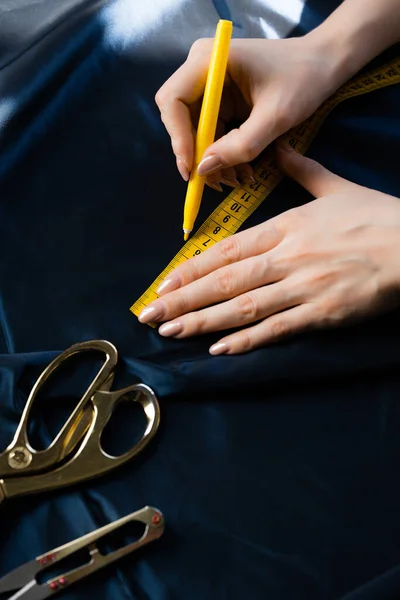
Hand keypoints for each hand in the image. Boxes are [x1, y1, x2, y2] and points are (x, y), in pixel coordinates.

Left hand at [138, 145, 399, 353]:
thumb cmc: (376, 216)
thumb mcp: (336, 187)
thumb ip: (301, 170)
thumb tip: (279, 150)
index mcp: (285, 227)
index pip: (226, 251)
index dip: (190, 269)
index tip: (162, 283)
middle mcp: (286, 258)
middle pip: (224, 281)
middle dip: (182, 299)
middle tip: (148, 315)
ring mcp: (302, 287)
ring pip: (242, 307)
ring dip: (202, 321)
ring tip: (171, 331)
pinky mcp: (322, 313)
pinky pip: (277, 328)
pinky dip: (246, 339)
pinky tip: (218, 349)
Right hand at [155, 35, 346, 189]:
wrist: (325, 64)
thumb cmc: (304, 80)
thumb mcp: (275, 118)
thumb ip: (240, 146)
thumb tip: (203, 170)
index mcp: (209, 61)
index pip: (173, 101)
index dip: (178, 138)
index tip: (192, 169)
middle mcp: (202, 70)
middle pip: (181, 120)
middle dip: (198, 154)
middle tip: (217, 183)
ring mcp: (211, 85)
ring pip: (197, 131)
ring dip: (214, 160)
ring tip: (238, 180)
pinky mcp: (222, 100)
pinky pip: (213, 132)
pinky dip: (225, 153)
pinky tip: (242, 170)